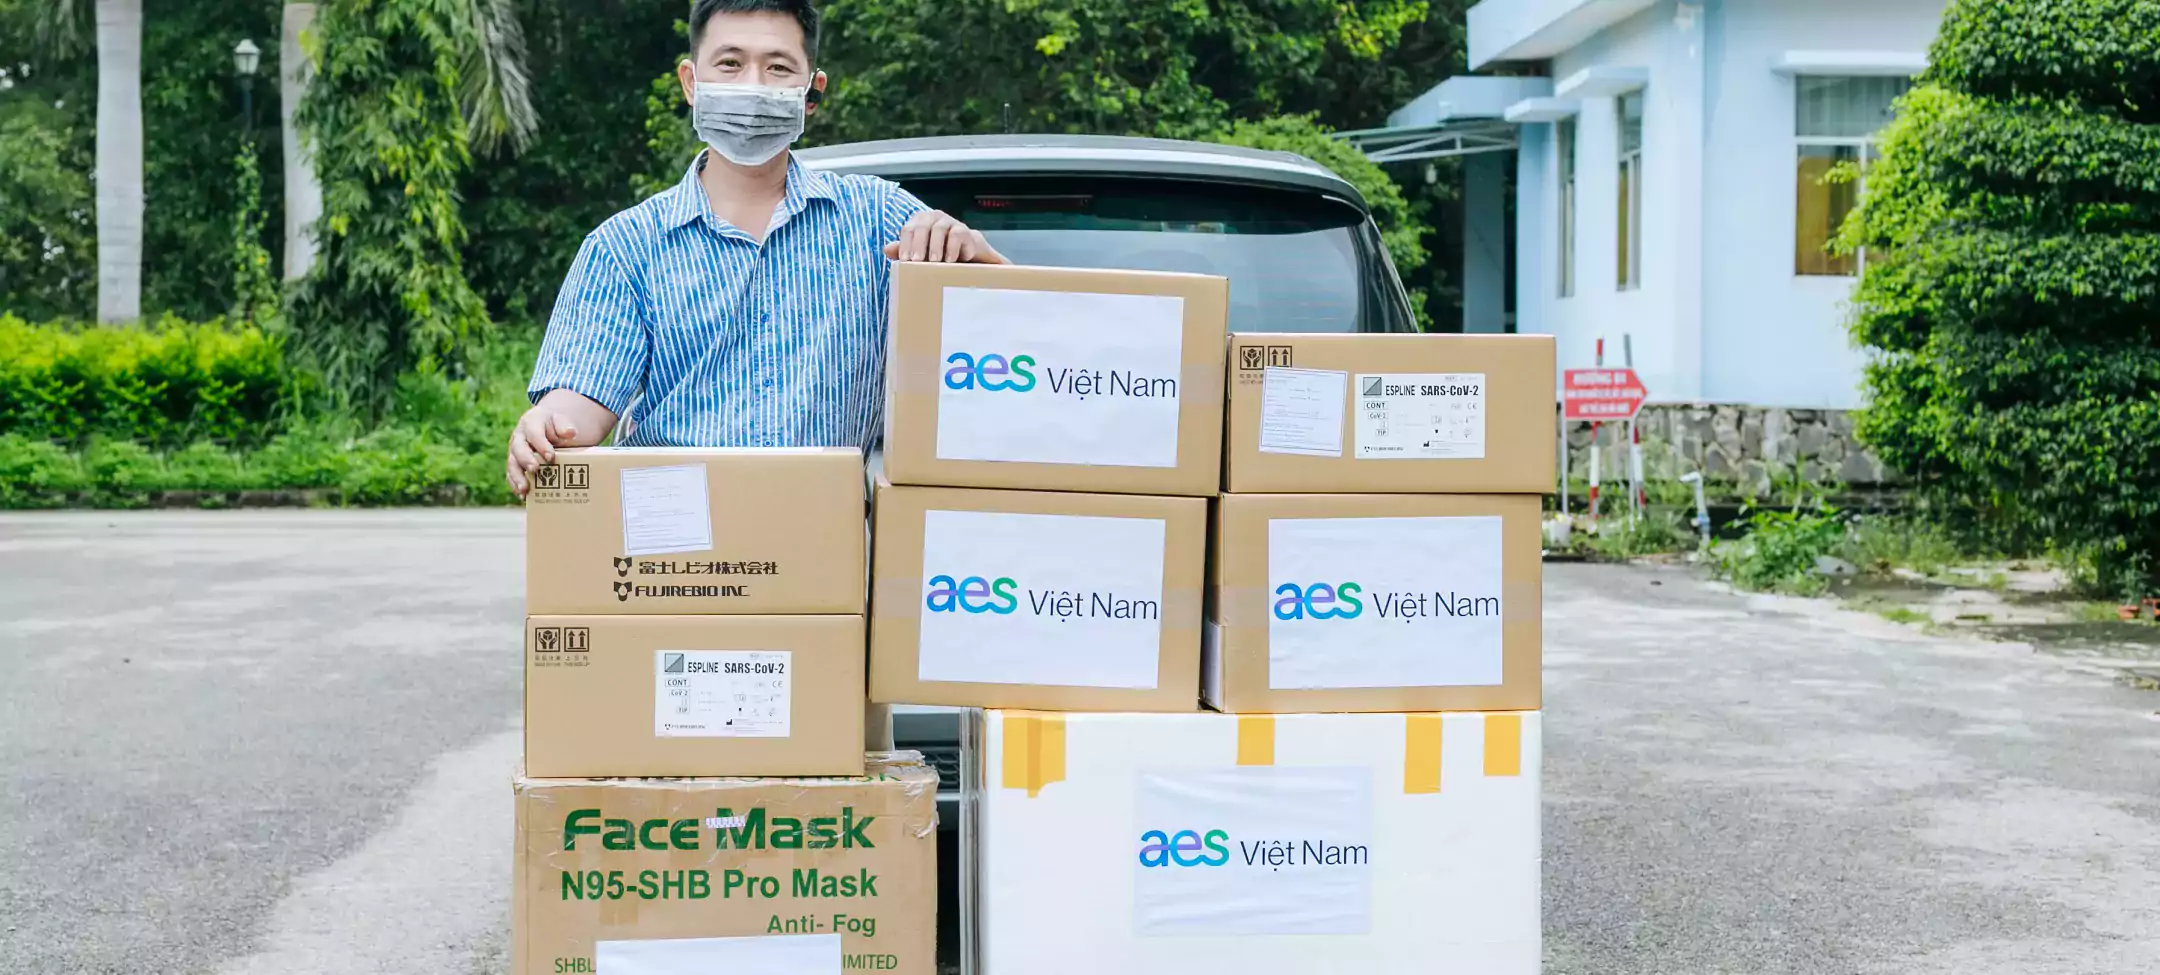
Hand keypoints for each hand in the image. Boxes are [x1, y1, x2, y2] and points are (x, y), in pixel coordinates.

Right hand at [506, 406, 581, 498]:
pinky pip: (512, 475)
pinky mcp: (515, 464)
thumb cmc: (556, 425)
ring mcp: (515, 451)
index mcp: (531, 423)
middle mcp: (519, 437)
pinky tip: (523, 497)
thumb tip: (570, 433)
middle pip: (518, 449)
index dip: (541, 445)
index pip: (534, 434)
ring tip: (525, 490)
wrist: (548, 427)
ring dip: (517, 477)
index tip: (551, 457)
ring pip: (512, 464)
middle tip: (534, 470)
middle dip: (526, 460)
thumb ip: (564, 426)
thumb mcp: (561, 421)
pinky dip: (516, 485)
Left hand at [883, 209, 1008, 263]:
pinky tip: (950, 260)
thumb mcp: (919, 251)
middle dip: (918, 245)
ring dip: (935, 247)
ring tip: (933, 262)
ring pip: (939, 229)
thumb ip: (903, 250)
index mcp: (919, 221)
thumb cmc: (936, 251)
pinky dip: (952, 248)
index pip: (908, 229)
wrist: (964, 250)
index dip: (905, 244)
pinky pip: (956, 235)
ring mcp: (949, 222)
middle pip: (922, 227)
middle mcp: (933, 218)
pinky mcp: (964, 229)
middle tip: (916, 261)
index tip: (905, 260)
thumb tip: (886, 250)